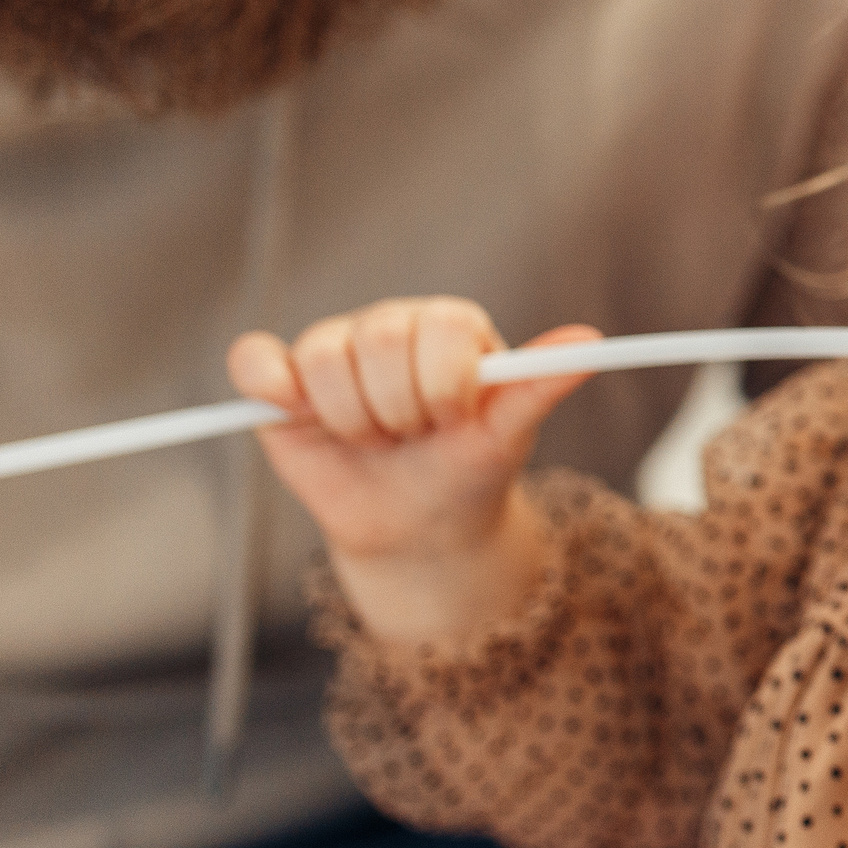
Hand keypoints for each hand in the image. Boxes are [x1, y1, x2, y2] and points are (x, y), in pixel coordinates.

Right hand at [226, 298, 598, 645]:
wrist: (418, 522)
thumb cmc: (468, 468)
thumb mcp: (509, 433)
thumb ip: (542, 386)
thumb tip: (592, 343)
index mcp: (451, 326)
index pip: (439, 327)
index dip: (443, 386)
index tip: (455, 420)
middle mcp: (391, 325)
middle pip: (377, 341)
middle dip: (400, 411)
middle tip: (414, 436)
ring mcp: (334, 349)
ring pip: (323, 360)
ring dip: (355, 421)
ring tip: (378, 440)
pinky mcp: (281, 380)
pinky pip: (255, 360)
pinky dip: (270, 385)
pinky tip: (298, 411)